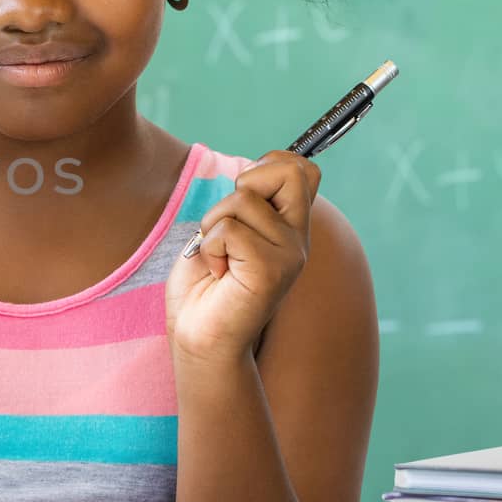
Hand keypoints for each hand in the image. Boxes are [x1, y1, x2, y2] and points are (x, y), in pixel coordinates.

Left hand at [165, 151, 320, 368]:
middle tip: (229, 224)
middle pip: (291, 171)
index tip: (242, 191)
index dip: (269, 164)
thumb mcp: (224, 230)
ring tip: (218, 259)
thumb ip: (245, 203)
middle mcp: (297, 238)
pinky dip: (209, 248)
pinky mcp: (271, 270)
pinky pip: (228, 230)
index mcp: (289, 227)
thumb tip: (254, 168)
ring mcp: (289, 254)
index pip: (303, 169)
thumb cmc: (204, 285)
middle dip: (246, 184)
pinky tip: (218, 274)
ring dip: (213, 225)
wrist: (198, 337)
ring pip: (243, 200)